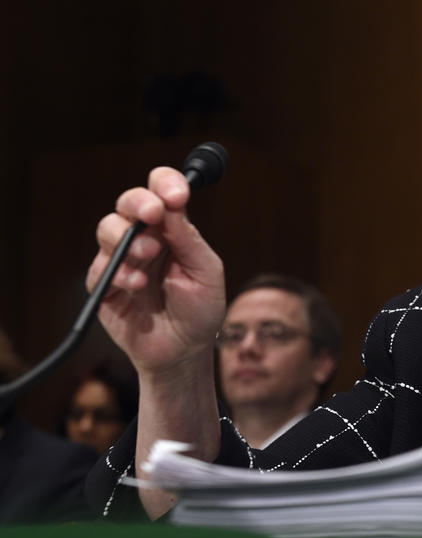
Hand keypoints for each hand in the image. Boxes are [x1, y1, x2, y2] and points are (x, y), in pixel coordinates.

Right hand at [86, 167, 225, 373]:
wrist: (183, 352)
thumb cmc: (200, 310)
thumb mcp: (206, 273)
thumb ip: (188, 240)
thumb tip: (172, 206)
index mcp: (173, 230)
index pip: (162, 193)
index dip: (165, 185)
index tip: (176, 195)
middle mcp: (146, 239)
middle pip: (129, 203)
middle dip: (139, 202)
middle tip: (153, 214)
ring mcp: (122, 260)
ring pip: (109, 228)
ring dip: (128, 237)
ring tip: (149, 255)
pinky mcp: (105, 285)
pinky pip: (100, 267)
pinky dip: (119, 271)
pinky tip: (137, 284)